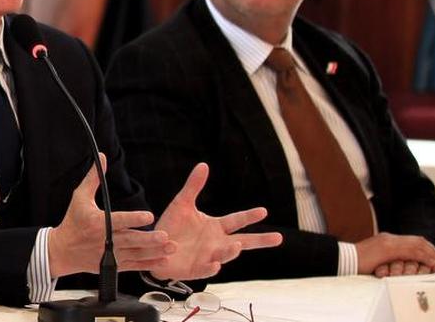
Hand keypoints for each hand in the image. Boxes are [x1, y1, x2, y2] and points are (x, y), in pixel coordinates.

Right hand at [48, 154, 174, 276]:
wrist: (63, 250)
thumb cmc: (73, 220)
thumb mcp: (80, 197)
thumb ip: (93, 178)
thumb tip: (103, 156)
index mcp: (96, 223)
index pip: (118, 220)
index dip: (134, 218)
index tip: (149, 216)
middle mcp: (104, 240)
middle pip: (130, 239)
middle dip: (148, 239)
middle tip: (164, 236)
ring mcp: (109, 255)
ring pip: (135, 254)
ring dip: (154, 251)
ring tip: (170, 247)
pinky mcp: (112, 265)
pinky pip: (133, 265)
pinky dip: (148, 264)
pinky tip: (163, 260)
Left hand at [152, 163, 282, 279]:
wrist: (155, 246)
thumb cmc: (172, 226)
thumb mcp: (181, 203)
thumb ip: (193, 186)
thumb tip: (204, 164)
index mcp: (215, 227)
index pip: (237, 220)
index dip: (249, 216)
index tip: (263, 211)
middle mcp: (216, 243)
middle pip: (242, 242)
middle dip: (259, 240)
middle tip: (278, 237)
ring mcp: (207, 257)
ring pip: (224, 255)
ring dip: (231, 252)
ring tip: (236, 245)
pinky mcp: (194, 269)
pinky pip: (205, 270)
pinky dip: (211, 268)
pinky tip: (215, 264)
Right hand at [357, 233, 434, 275]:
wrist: (343, 258)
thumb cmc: (356, 261)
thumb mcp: (374, 258)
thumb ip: (386, 257)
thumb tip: (395, 264)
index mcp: (386, 239)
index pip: (411, 240)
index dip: (424, 247)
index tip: (433, 255)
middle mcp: (389, 238)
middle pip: (416, 240)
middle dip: (431, 249)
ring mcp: (388, 242)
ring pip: (417, 244)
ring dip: (430, 253)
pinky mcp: (387, 249)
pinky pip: (411, 251)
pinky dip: (423, 257)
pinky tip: (430, 263)